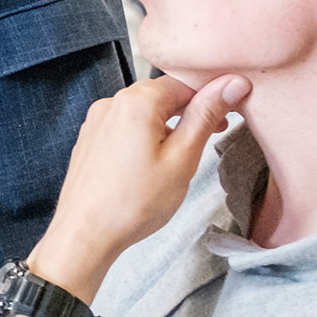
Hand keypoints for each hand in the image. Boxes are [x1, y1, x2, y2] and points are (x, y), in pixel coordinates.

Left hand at [27, 73, 247, 298]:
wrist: (85, 234)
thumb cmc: (134, 203)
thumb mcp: (182, 158)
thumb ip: (206, 115)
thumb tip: (231, 84)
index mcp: (136, 101)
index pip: (184, 82)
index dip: (211, 95)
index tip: (229, 113)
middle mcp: (111, 103)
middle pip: (162, 94)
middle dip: (190, 110)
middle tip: (213, 134)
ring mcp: (96, 121)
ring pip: (143, 111)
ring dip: (167, 124)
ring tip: (183, 154)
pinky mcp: (90, 139)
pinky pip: (124, 126)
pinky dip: (145, 136)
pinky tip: (152, 162)